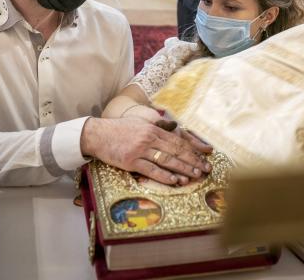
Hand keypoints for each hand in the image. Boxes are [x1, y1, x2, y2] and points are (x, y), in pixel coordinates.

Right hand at [81, 117, 211, 185]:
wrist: (98, 134)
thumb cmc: (119, 129)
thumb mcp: (140, 123)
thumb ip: (157, 127)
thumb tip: (174, 127)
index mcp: (153, 129)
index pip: (178, 140)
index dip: (193, 150)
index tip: (204, 158)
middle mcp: (149, 138)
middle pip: (176, 151)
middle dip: (193, 161)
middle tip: (205, 170)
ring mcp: (140, 150)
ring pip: (167, 161)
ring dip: (183, 169)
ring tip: (195, 176)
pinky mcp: (131, 161)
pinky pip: (151, 170)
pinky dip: (165, 176)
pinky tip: (175, 181)